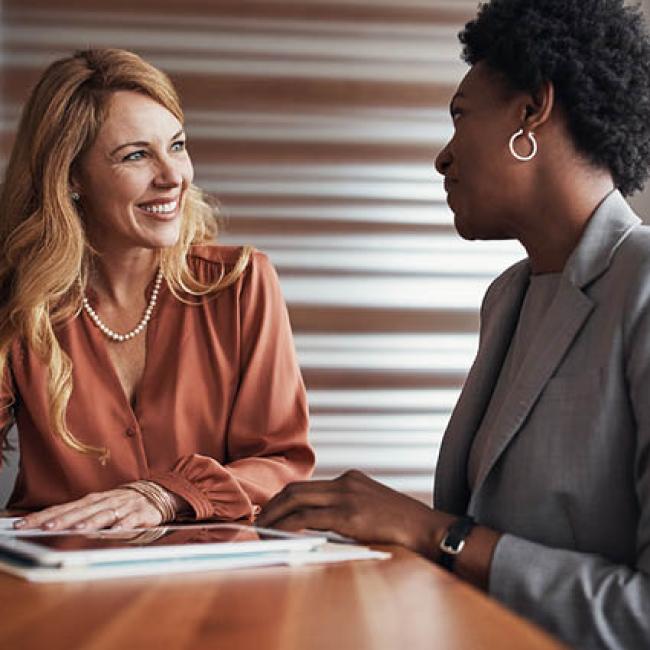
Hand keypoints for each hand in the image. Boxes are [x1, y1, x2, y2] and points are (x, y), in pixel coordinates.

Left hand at [13, 487, 166, 531]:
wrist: (159, 493)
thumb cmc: (124, 502)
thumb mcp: (100, 505)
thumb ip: (79, 514)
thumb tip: (49, 524)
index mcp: (93, 500)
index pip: (63, 508)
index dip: (44, 516)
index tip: (23, 524)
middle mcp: (105, 501)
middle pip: (80, 511)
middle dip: (62, 519)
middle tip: (44, 528)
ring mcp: (123, 506)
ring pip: (104, 514)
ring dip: (90, 521)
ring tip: (76, 529)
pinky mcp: (141, 513)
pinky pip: (131, 519)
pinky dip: (123, 524)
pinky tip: (115, 529)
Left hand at [257, 470, 453, 556]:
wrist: (429, 530)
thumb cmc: (402, 526)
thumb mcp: (372, 508)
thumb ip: (347, 509)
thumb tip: (316, 525)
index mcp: (351, 479)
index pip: (307, 486)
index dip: (283, 498)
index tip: (269, 511)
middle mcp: (346, 482)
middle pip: (296, 489)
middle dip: (272, 505)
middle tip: (257, 520)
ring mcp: (347, 496)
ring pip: (297, 500)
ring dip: (274, 515)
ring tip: (261, 529)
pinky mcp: (349, 515)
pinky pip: (307, 518)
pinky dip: (288, 525)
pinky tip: (278, 534)